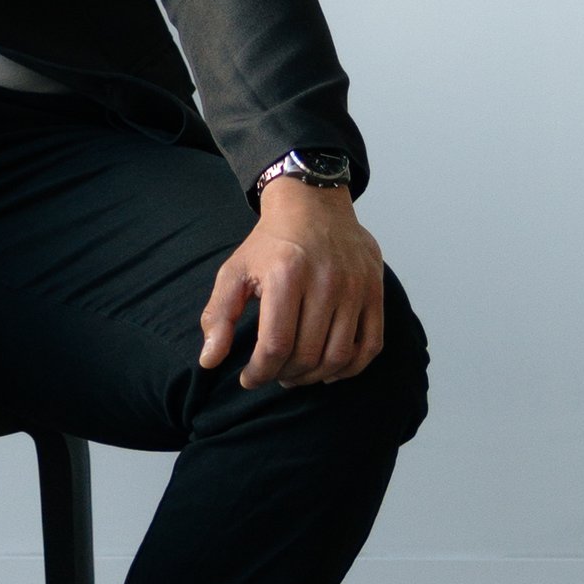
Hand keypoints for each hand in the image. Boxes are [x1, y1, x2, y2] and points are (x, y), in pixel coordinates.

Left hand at [198, 177, 385, 389]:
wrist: (313, 204)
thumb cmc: (270, 242)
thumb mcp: (235, 270)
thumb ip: (218, 315)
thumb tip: (209, 360)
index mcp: (286, 274)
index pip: (276, 345)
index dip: (259, 372)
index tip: (247, 378)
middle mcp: (326, 280)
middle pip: (307, 354)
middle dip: (284, 375)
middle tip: (272, 373)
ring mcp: (355, 286)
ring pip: (338, 356)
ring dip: (313, 377)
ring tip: (295, 374)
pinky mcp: (374, 291)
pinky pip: (370, 346)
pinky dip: (350, 368)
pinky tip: (328, 370)